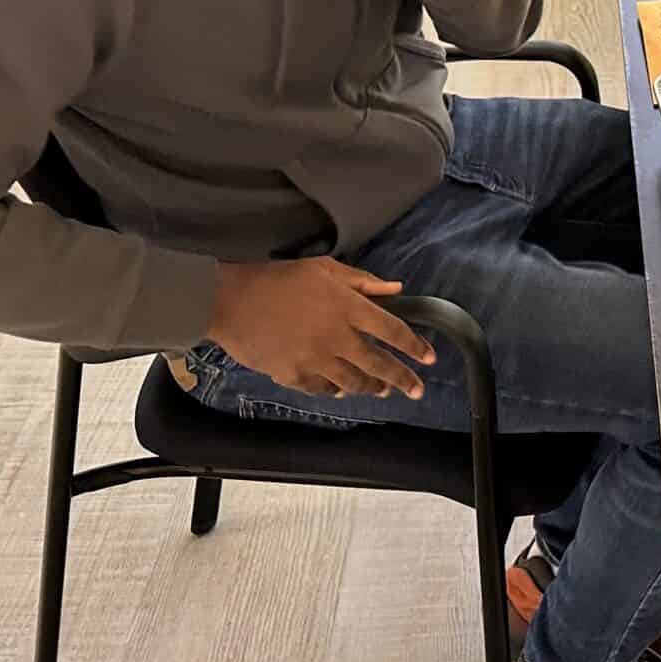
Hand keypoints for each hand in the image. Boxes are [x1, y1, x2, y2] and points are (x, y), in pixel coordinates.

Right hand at [205, 257, 435, 399]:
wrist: (231, 301)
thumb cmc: (278, 278)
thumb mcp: (324, 269)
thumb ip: (363, 281)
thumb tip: (396, 289)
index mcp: (348, 308)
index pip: (393, 330)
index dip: (415, 346)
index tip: (429, 358)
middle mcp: (338, 338)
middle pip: (379, 364)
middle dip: (403, 379)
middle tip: (416, 390)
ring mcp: (316, 361)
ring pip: (354, 382)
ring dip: (372, 387)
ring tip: (383, 390)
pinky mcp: (294, 376)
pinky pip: (323, 390)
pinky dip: (336, 391)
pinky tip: (343, 392)